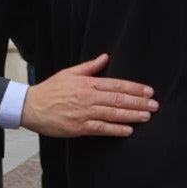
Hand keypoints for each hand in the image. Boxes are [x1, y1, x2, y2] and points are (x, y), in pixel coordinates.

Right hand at [20, 53, 156, 137]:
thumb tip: (105, 57)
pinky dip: (115, 129)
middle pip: (118, 99)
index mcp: (86, 83)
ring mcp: (83, 113)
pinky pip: (101, 128)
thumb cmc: (50, 89)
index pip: (115, 85)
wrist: (31, 106)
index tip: (148, 91)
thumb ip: (89, 67)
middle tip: (154, 105)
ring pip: (112, 113)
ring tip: (147, 116)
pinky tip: (128, 130)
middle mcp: (87, 97)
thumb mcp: (69, 73)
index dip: (134, 88)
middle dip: (138, 102)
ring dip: (131, 115)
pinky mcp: (79, 127)